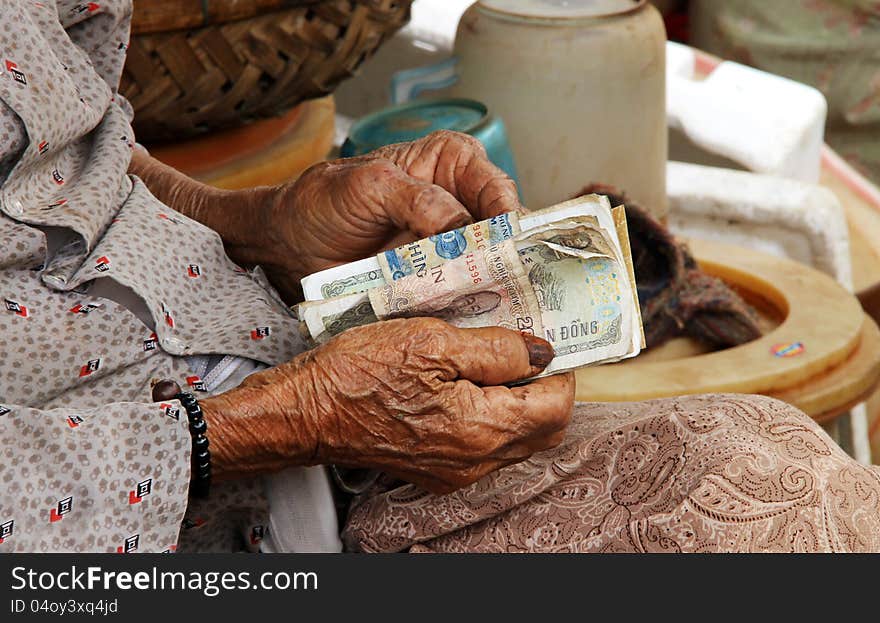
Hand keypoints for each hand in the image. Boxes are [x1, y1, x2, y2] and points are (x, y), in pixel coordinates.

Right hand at [202, 318, 573, 493]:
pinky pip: (485, 447)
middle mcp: (476, 460)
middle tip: (530, 350)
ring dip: (519, 404)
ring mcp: (456, 471)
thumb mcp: (433, 341)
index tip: (552, 340)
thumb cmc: (360, 372)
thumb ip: (497, 349)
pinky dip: (492, 417)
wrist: (306, 412)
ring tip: (498, 362)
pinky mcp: (436, 470)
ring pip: (514, 440)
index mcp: (482, 428)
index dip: (563, 371)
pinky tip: (469, 386)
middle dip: (548, 390)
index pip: (556, 407)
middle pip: (542, 430)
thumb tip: (542, 354)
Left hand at [262, 130, 522, 300]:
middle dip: (507, 260)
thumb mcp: (371, 186)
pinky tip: (471, 316)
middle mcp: (461, 203)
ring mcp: (451, 247)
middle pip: (504, 233)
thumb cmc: (325, 200)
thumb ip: (420, 200)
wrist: (289, 243)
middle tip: (507, 286)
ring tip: (494, 306)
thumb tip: (462, 229)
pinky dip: (468, 306)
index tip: (507, 251)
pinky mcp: (437, 281)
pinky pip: (464, 294)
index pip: (498, 189)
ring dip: (491, 288)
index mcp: (453, 163)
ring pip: (490, 267)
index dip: (508, 220)